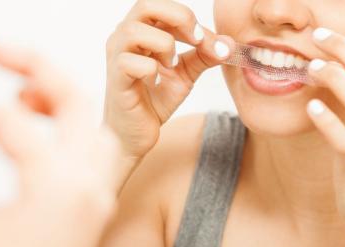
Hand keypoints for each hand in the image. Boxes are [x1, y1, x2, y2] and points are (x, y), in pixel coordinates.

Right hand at [105, 0, 233, 158]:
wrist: (135, 135)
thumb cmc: (154, 100)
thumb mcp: (185, 73)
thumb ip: (205, 56)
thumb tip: (229, 44)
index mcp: (142, 30)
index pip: (163, 5)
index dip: (188, 17)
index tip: (207, 40)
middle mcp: (125, 38)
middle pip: (146, 4)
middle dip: (179, 18)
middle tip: (196, 40)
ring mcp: (116, 57)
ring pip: (135, 31)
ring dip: (164, 45)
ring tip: (173, 65)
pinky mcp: (116, 79)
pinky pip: (130, 63)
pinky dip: (150, 70)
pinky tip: (157, 82)